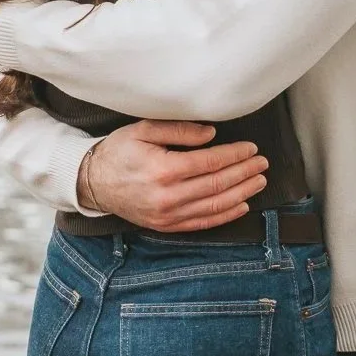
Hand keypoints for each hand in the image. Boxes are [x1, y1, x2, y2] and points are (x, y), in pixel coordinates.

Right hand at [79, 120, 268, 233]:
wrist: (93, 182)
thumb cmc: (118, 151)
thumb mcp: (143, 130)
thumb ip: (179, 130)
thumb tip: (211, 135)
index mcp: (164, 169)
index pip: (211, 162)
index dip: (235, 155)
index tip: (251, 148)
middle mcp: (168, 196)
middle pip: (218, 184)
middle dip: (244, 172)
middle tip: (262, 163)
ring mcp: (168, 215)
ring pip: (215, 205)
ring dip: (242, 193)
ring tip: (258, 181)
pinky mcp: (166, 226)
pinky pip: (203, 222)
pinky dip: (225, 215)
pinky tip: (241, 205)